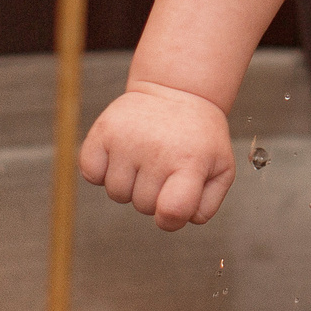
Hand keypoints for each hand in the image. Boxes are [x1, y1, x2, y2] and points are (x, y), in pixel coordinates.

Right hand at [81, 84, 234, 229]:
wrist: (177, 91)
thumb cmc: (198, 139)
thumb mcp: (220, 169)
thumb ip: (206, 206)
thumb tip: (178, 220)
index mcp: (190, 162)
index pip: (172, 211)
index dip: (170, 219)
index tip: (174, 204)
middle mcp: (157, 150)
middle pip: (143, 207)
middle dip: (153, 195)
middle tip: (165, 167)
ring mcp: (127, 140)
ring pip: (117, 193)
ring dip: (130, 184)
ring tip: (146, 157)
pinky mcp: (102, 131)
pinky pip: (91, 174)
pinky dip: (102, 170)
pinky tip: (122, 153)